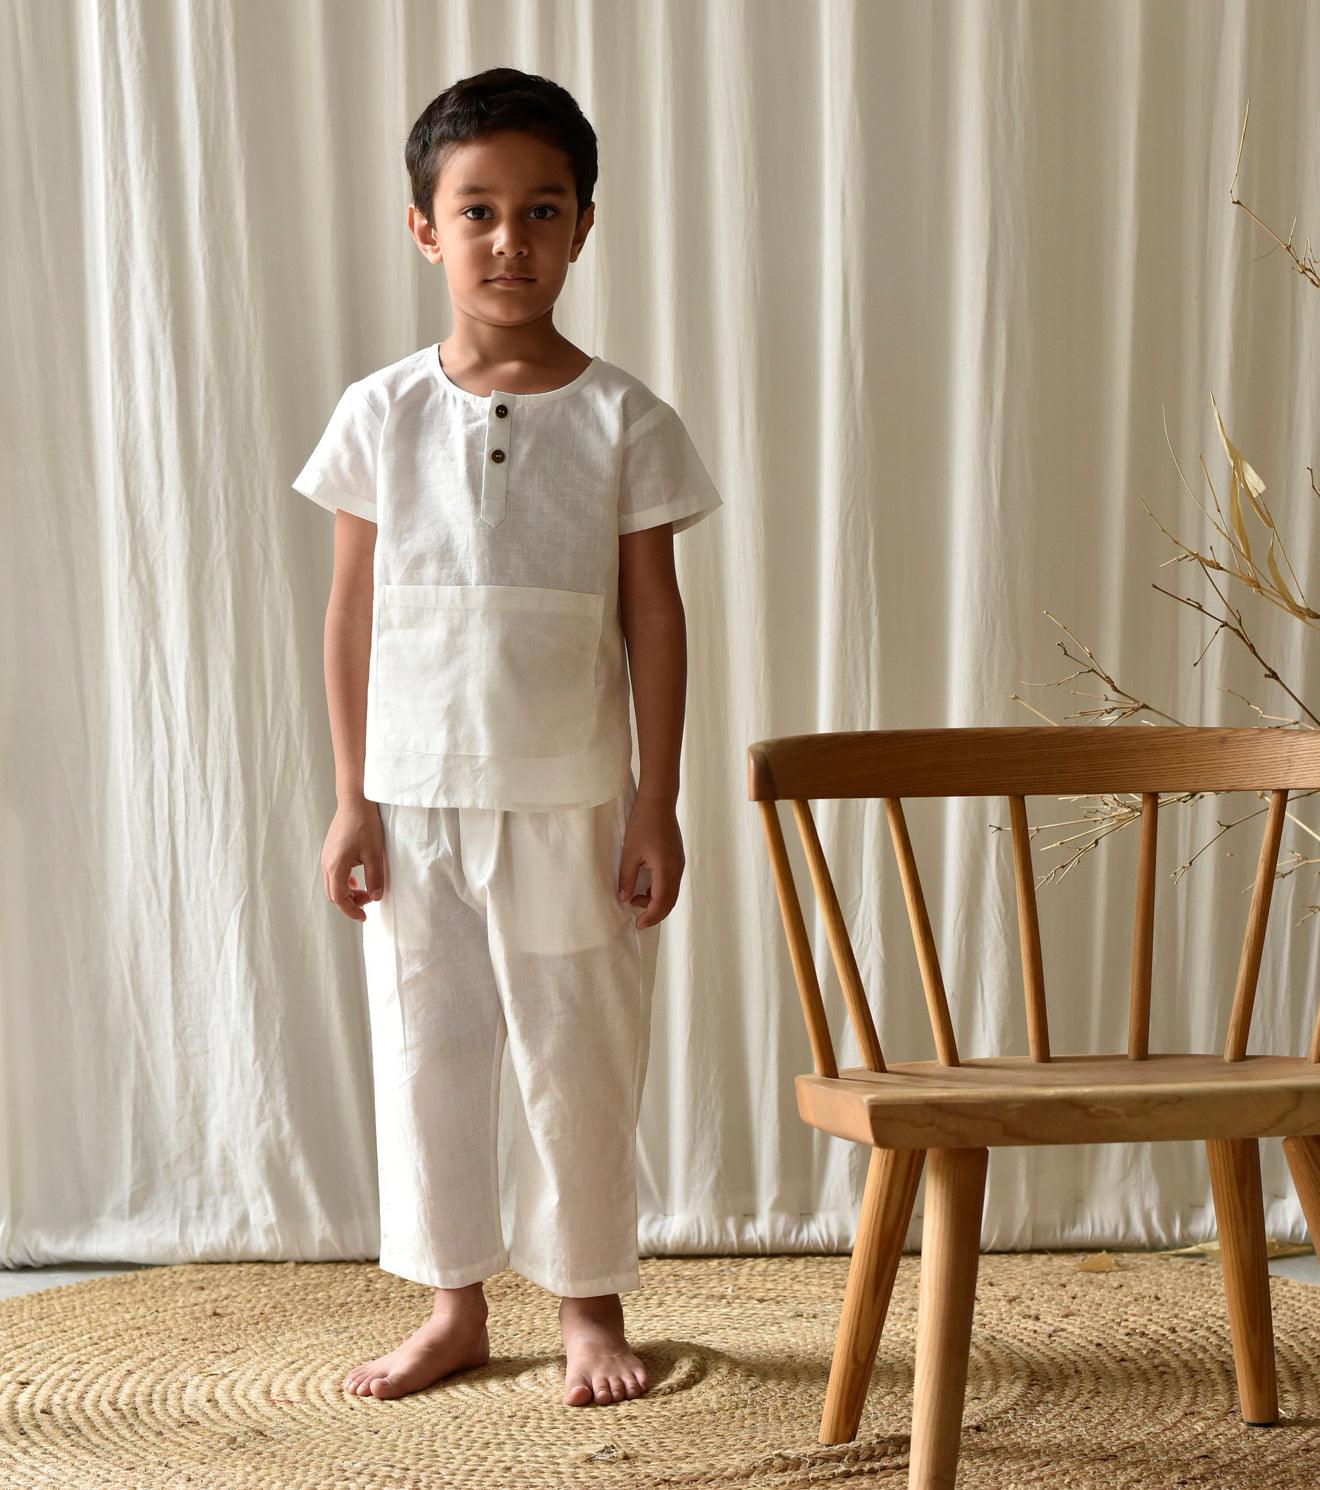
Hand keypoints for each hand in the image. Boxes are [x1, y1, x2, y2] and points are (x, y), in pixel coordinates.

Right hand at [322, 795, 387, 921]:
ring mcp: (326, 857)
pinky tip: (356, 879)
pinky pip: (333, 874)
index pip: (339, 898)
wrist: (355, 802)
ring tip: (365, 891)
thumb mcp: (374, 854)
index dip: (351, 911)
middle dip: (350, 903)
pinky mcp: (329, 851)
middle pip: (333, 894)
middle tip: (368, 901)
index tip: (364, 917)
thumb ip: (375, 878)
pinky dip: (343, 882)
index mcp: (336, 867)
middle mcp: (326, 864)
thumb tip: (376, 897)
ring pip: (332, 885)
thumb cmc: (365, 826)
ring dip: (347, 892)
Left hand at [617, 796, 683, 928]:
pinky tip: (645, 888)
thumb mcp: (629, 853)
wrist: (658, 802)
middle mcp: (677, 869)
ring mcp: (679, 863)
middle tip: (639, 921)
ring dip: (657, 902)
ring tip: (636, 900)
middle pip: (670, 901)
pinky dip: (660, 891)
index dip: (650, 916)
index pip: (661, 902)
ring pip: (672, 892)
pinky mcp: (677, 858)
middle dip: (655, 914)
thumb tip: (624, 898)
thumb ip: (627, 878)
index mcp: (666, 870)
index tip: (637, 924)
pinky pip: (672, 882)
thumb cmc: (642, 824)